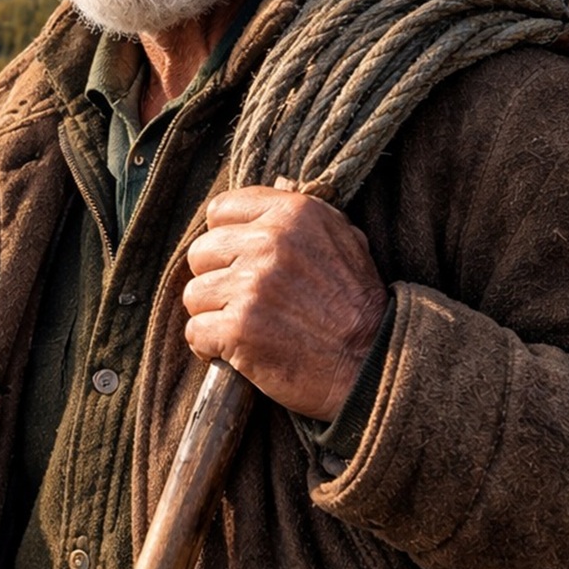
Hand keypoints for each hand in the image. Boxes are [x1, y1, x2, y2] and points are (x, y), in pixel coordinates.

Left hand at [182, 184, 388, 420]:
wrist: (374, 363)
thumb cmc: (358, 306)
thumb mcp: (343, 240)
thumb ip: (298, 221)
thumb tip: (262, 205)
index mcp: (293, 214)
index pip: (221, 209)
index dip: (226, 238)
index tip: (239, 261)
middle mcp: (270, 243)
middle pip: (201, 252)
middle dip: (217, 278)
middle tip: (245, 300)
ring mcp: (251, 286)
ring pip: (194, 294)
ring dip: (214, 314)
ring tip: (246, 327)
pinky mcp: (239, 328)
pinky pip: (196, 331)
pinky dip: (210, 346)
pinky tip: (237, 350)